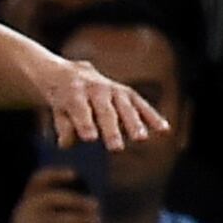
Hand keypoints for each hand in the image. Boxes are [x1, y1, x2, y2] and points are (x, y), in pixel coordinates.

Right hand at [0, 164, 103, 222]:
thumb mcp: (37, 221)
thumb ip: (54, 210)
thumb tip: (87, 200)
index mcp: (25, 202)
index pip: (37, 180)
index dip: (55, 174)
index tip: (75, 173)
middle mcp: (25, 211)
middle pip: (53, 197)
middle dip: (76, 200)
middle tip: (96, 203)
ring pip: (63, 219)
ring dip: (83, 219)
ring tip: (98, 221)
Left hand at [34, 55, 164, 151]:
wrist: (71, 73)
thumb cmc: (64, 99)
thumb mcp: (58, 109)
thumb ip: (63, 126)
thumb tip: (67, 144)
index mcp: (74, 92)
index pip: (80, 109)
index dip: (84, 123)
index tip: (90, 139)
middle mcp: (96, 89)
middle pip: (105, 111)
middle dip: (111, 130)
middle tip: (116, 148)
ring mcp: (114, 90)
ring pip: (125, 108)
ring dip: (134, 124)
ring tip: (141, 139)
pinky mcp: (128, 93)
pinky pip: (142, 105)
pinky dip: (153, 117)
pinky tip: (164, 130)